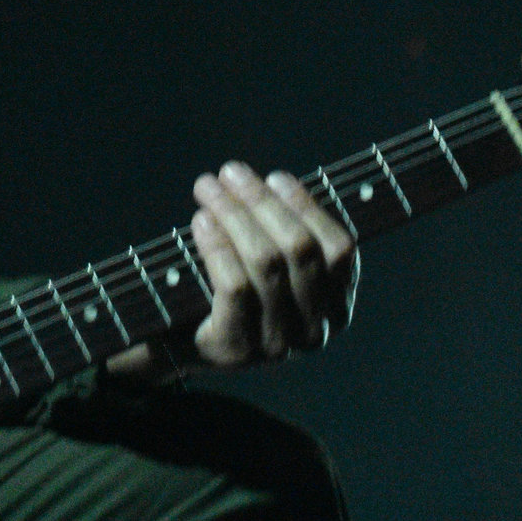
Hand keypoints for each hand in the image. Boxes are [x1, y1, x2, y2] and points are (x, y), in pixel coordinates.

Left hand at [111, 161, 356, 377]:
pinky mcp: (237, 347)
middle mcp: (314, 331)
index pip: (340, 249)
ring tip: (208, 188)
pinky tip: (201, 222)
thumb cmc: (230, 293)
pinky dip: (218, 245)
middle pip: (299, 249)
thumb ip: (283, 232)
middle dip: (263, 201)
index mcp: (337, 308)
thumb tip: (272, 182)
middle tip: (230, 172)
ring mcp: (277, 344)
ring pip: (266, 262)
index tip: (276, 177)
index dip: (308, 207)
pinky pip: (235, 286)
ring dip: (234, 214)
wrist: (181, 344)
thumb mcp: (271, 267)